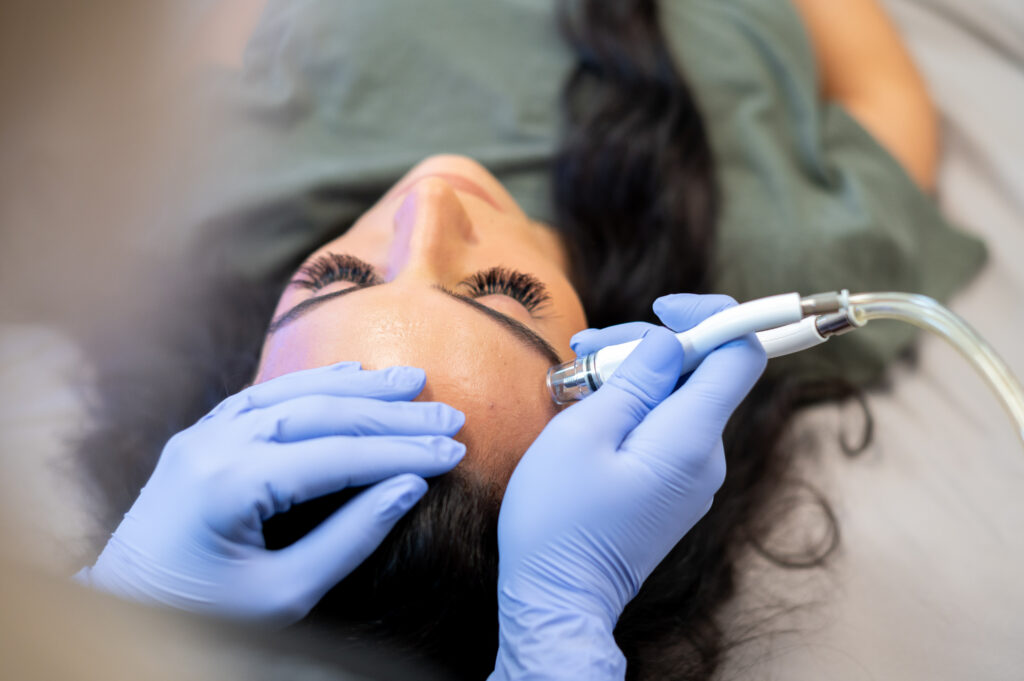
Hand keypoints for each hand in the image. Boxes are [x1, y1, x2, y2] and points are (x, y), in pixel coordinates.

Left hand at [75, 362, 465, 625]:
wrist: (127, 613)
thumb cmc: (204, 616)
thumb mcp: (283, 593)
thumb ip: (350, 538)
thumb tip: (409, 486)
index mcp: (232, 486)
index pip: (338, 456)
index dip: (402, 451)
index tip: (453, 451)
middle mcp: (214, 445)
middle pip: (321, 413)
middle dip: (392, 413)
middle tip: (448, 414)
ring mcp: (203, 434)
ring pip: (294, 392)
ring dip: (359, 386)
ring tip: (412, 381)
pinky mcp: (200, 436)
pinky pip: (264, 395)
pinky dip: (313, 384)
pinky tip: (351, 376)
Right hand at [490, 295, 765, 679]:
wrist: (558, 596)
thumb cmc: (559, 518)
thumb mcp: (584, 433)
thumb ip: (636, 379)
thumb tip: (672, 341)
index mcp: (690, 438)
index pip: (739, 354)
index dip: (710, 317)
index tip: (661, 308)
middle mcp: (706, 456)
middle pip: (701, 371)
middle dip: (647, 347)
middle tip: (582, 351)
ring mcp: (693, 476)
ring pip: (678, 398)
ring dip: (631, 376)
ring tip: (574, 382)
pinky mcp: (674, 488)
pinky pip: (666, 428)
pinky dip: (632, 408)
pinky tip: (589, 413)